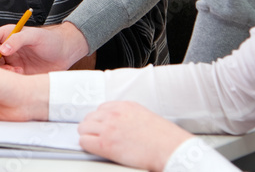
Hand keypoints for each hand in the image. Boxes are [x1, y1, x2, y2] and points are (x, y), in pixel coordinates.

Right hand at [0, 20, 88, 73]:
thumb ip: (18, 39)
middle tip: (1, 68)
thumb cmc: (51, 40)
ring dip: (2, 71)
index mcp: (8, 35)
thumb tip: (3, 49)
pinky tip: (20, 74)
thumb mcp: (35, 36)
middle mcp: (7, 48)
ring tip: (15, 71)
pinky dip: (10, 77)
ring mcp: (12, 60)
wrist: (66, 53)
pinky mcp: (18, 72)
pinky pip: (7, 77)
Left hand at [78, 101, 193, 171]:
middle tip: (97, 135)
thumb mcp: (145, 116)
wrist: (170, 148)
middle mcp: (114, 114)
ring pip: (83, 128)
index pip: (101, 108)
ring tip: (94, 142)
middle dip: (92, 127)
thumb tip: (121, 124)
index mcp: (124, 106)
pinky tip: (93, 148)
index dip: (101, 120)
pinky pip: (84, 141)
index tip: (102, 126)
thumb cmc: (164, 137)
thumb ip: (129, 117)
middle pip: (90, 117)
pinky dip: (86, 145)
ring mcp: (108, 128)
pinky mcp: (105, 144)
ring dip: (88, 135)